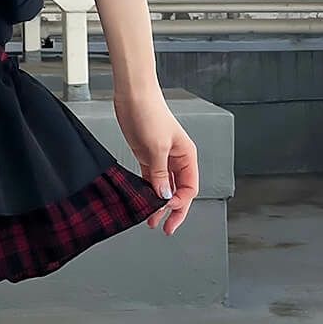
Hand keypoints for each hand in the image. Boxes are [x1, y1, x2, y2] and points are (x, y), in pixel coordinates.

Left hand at [113, 90, 197, 234]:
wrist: (133, 96)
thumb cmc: (150, 113)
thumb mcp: (157, 147)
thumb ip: (160, 174)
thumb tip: (163, 196)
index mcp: (187, 156)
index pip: (189, 188)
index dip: (180, 202)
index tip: (166, 210)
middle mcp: (177, 159)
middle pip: (179, 192)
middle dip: (173, 211)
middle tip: (166, 227)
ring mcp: (162, 159)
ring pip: (164, 189)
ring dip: (158, 204)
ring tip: (151, 220)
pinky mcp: (147, 157)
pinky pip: (151, 180)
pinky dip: (148, 192)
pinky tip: (143, 202)